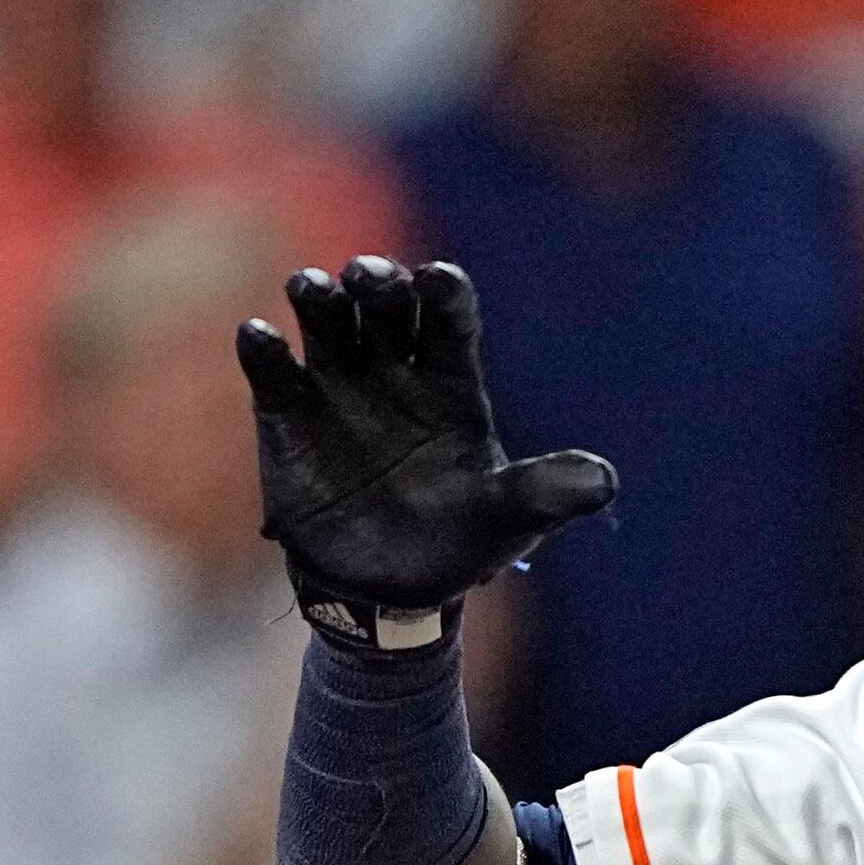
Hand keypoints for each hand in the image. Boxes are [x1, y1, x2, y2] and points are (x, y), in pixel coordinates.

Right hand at [240, 256, 617, 641]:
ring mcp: (338, 385)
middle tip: (369, 275)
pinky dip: (263, 351)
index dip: (445, 295)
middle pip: (387, 308)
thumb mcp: (509, 521)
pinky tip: (259, 336)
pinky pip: (274, 373)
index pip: (452, 320)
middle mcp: (395, 369)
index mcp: (453, 381)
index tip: (439, 278)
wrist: (386, 589)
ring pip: (328, 325)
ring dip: (319, 300)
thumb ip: (546, 493)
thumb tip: (604, 482)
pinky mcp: (287, 413)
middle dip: (379, 285)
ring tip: (311, 288)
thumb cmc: (458, 540)